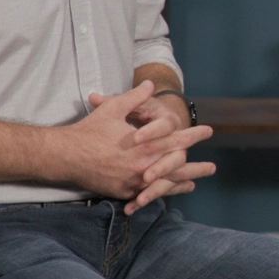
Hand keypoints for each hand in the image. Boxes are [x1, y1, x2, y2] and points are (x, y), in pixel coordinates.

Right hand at [64, 82, 216, 210]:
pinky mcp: (123, 191)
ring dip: (183, 182)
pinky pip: (147, 194)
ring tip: (197, 182)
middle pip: (176, 167)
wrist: (65, 156)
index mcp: (144, 146)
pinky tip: (167, 192)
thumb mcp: (113, 109)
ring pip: (164, 184)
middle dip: (196, 167)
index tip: (208, 131)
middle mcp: (143, 166)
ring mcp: (133, 182)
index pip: (176, 140)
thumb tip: (151, 84)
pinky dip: (162, 192)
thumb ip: (135, 97)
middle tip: (213, 168)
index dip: (193, 136)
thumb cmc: (89, 131)